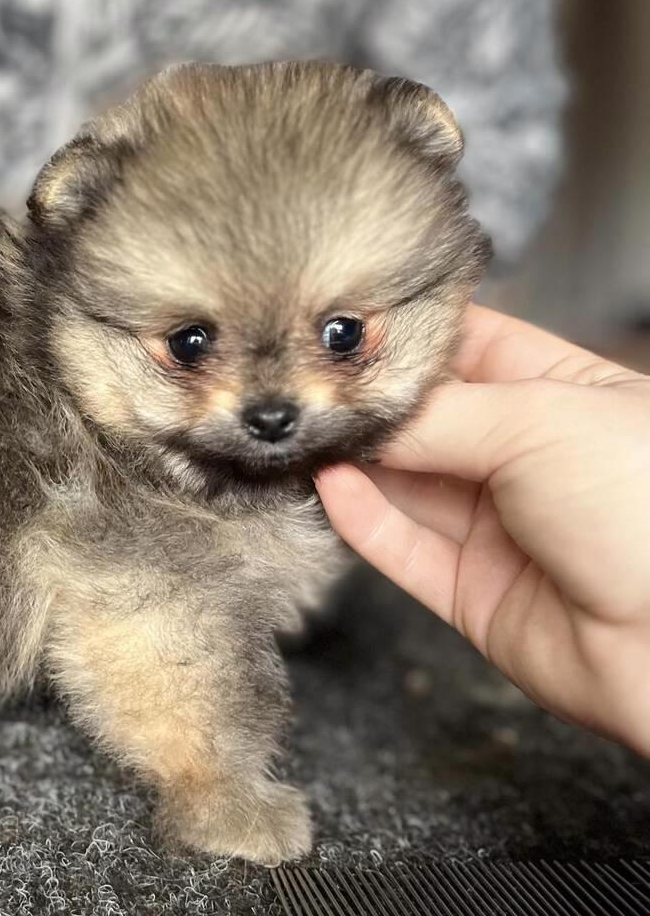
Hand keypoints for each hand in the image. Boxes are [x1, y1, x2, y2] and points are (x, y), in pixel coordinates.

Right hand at [316, 305, 649, 754]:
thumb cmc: (645, 508)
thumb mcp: (539, 422)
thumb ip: (437, 415)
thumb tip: (359, 412)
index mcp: (566, 394)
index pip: (469, 346)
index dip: (407, 336)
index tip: (341, 324)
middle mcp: (529, 456)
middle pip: (426, 417)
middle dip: (366, 403)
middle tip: (302, 382)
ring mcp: (499, 525)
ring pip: (405, 484)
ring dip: (352, 461)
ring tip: (300, 433)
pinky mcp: (472, 590)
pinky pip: (403, 548)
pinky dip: (361, 520)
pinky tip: (329, 486)